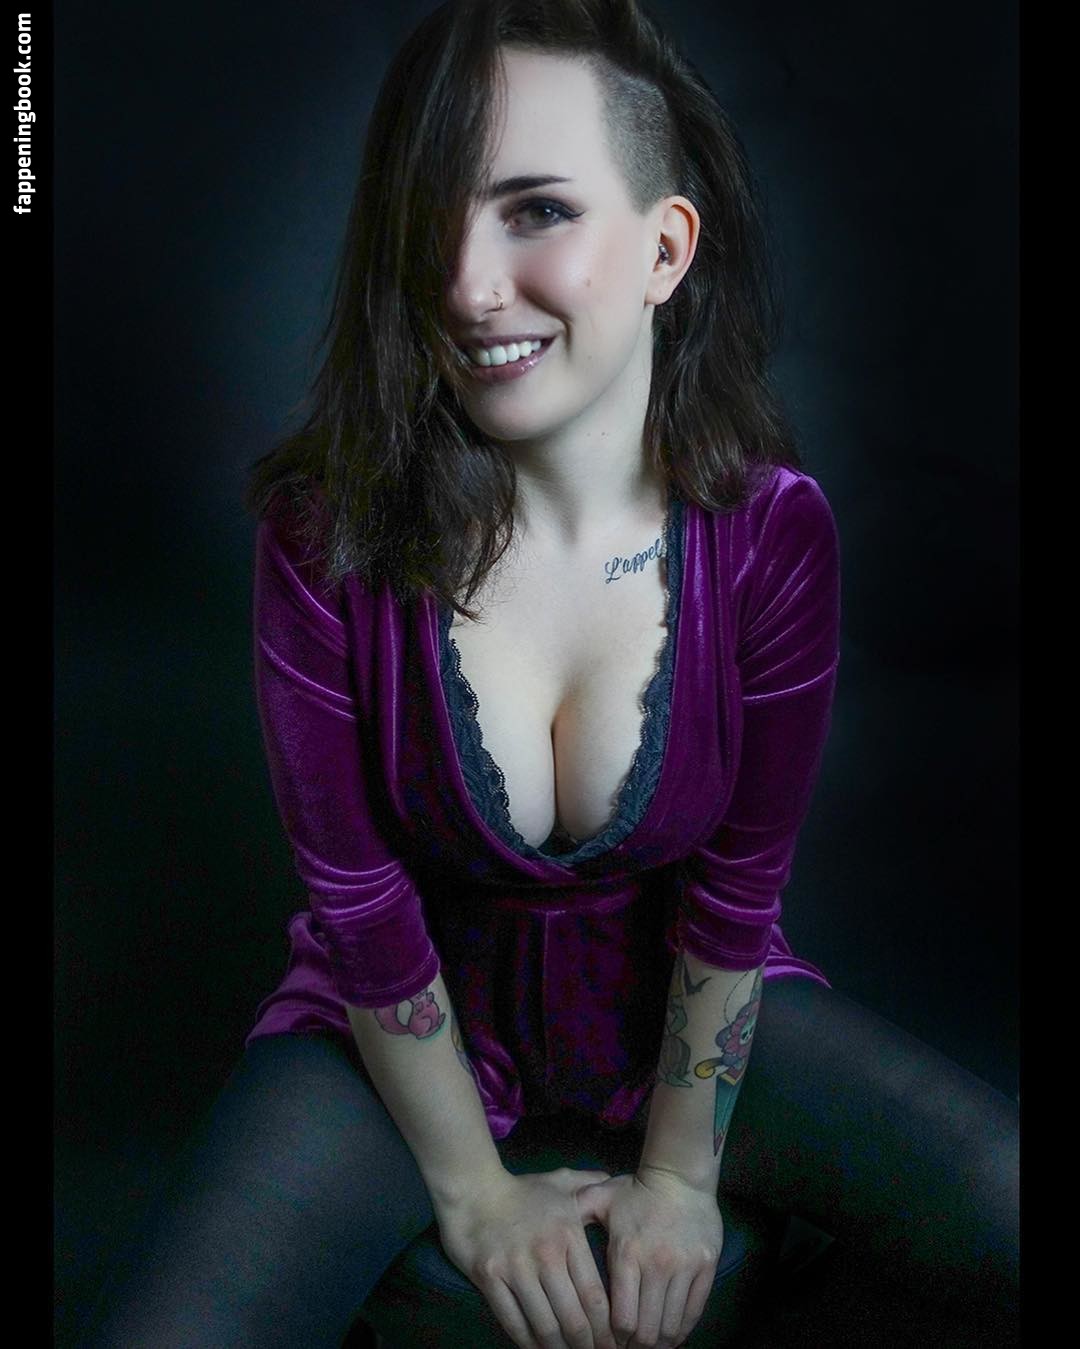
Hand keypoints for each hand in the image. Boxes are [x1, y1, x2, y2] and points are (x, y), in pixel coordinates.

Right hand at [434, 1166, 621, 1348]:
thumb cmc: (520, 1190)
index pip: (594, 1294)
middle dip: (587, 1345)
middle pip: (573, 1317)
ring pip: (545, 1325)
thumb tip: (611, 1178)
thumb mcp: (559, 1182)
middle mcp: (546, 1254)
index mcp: (568, 1235)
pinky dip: (527, 1342)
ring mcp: (516, 1267)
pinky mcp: (489, 1278)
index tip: (612, 1342)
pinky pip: (513, 1321)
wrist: (472, 1187)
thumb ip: (588, 1183)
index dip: (606, 1327)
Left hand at [574, 1167, 722, 1348]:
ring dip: (659, 1343)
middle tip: (627, 1347)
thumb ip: (576, 1212)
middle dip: (635, 1346)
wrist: (679, 1177)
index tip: (608, 1341)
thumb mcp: (600, 1197)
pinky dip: (682, 1330)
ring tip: (648, 1345)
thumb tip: (550, 1224)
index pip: (621, 1318)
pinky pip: (695, 1311)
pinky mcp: (706, 1267)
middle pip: (647, 1331)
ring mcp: (684, 1267)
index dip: (614, 1338)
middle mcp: (657, 1265)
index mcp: (627, 1253)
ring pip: (672, 1325)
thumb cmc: (636, 1191)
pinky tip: (672, 1335)